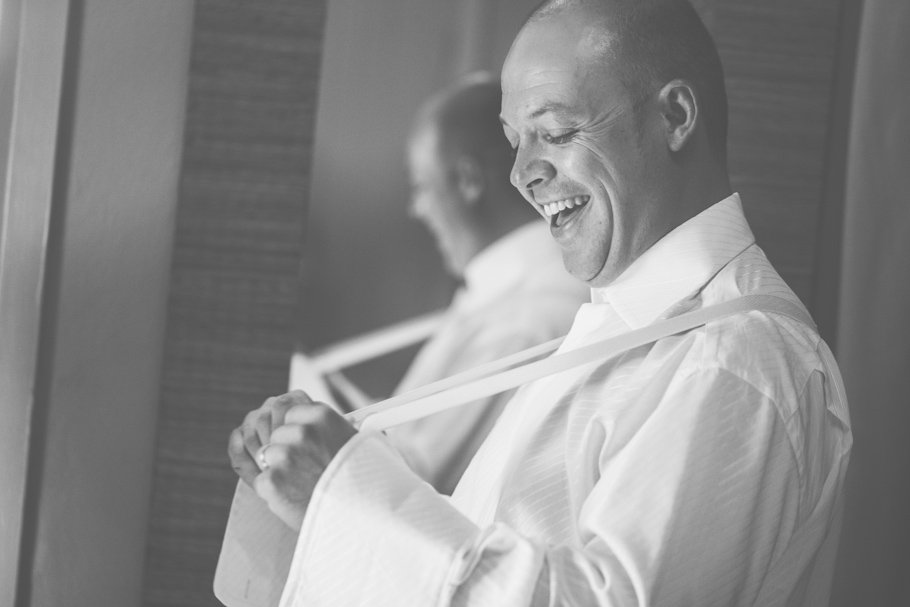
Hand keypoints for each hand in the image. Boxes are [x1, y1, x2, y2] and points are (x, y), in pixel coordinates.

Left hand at [236, 391, 356, 530]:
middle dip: (285, 449)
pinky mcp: (272, 480)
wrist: (362, 514)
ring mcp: (286, 456)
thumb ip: (322, 425)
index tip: (302, 441)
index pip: (288, 411)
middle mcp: (303, 432)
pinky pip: (261, 480)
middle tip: (306, 467)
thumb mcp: (349, 438)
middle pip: (276, 433)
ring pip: (266, 455)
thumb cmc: (360, 478)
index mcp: (322, 416)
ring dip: (279, 470)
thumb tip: (298, 413)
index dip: (294, 429)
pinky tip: (295, 495)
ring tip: (304, 483)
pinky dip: (273, 491)